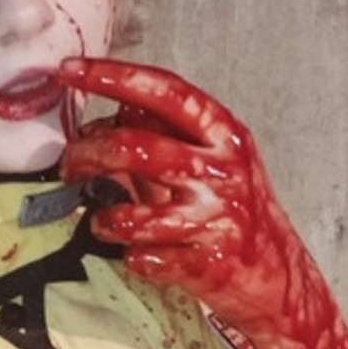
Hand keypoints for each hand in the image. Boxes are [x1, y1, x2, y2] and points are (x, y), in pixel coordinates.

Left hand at [58, 58, 327, 344]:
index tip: (70, 71)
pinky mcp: (208, 264)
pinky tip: (138, 255)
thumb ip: (167, 133)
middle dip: (86, 155)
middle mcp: (222, 170)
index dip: (112, 77)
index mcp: (224, 135)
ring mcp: (216, 217)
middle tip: (70, 167)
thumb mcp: (214, 161)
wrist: (278, 277)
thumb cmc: (239, 213)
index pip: (163, 91)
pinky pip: (143, 258)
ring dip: (103, 219)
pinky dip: (130, 257)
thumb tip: (110, 111)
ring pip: (131, 214)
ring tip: (103, 221)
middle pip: (133, 148)